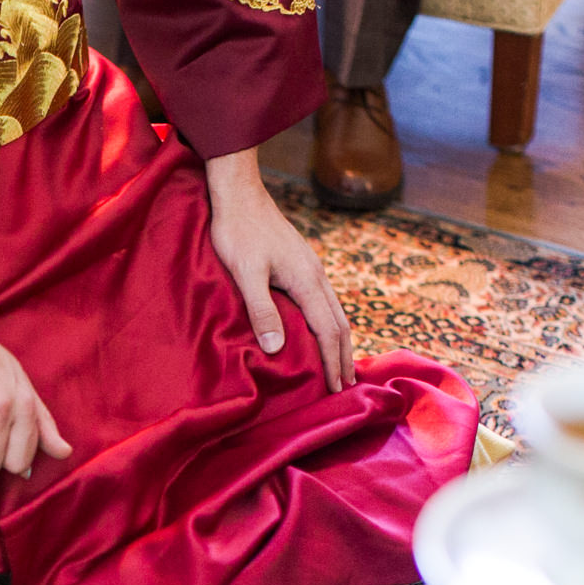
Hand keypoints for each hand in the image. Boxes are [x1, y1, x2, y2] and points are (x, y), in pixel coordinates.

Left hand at [204, 148, 354, 392]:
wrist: (240, 194)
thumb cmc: (237, 232)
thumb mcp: (245, 273)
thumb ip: (261, 308)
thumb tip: (276, 347)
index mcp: (307, 280)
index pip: (327, 331)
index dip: (331, 363)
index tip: (336, 391)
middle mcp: (316, 275)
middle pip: (340, 324)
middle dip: (343, 357)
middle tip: (346, 388)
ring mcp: (311, 268)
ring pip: (335, 312)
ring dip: (340, 342)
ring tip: (340, 366)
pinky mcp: (302, 264)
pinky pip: (325, 301)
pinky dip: (330, 324)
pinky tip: (321, 331)